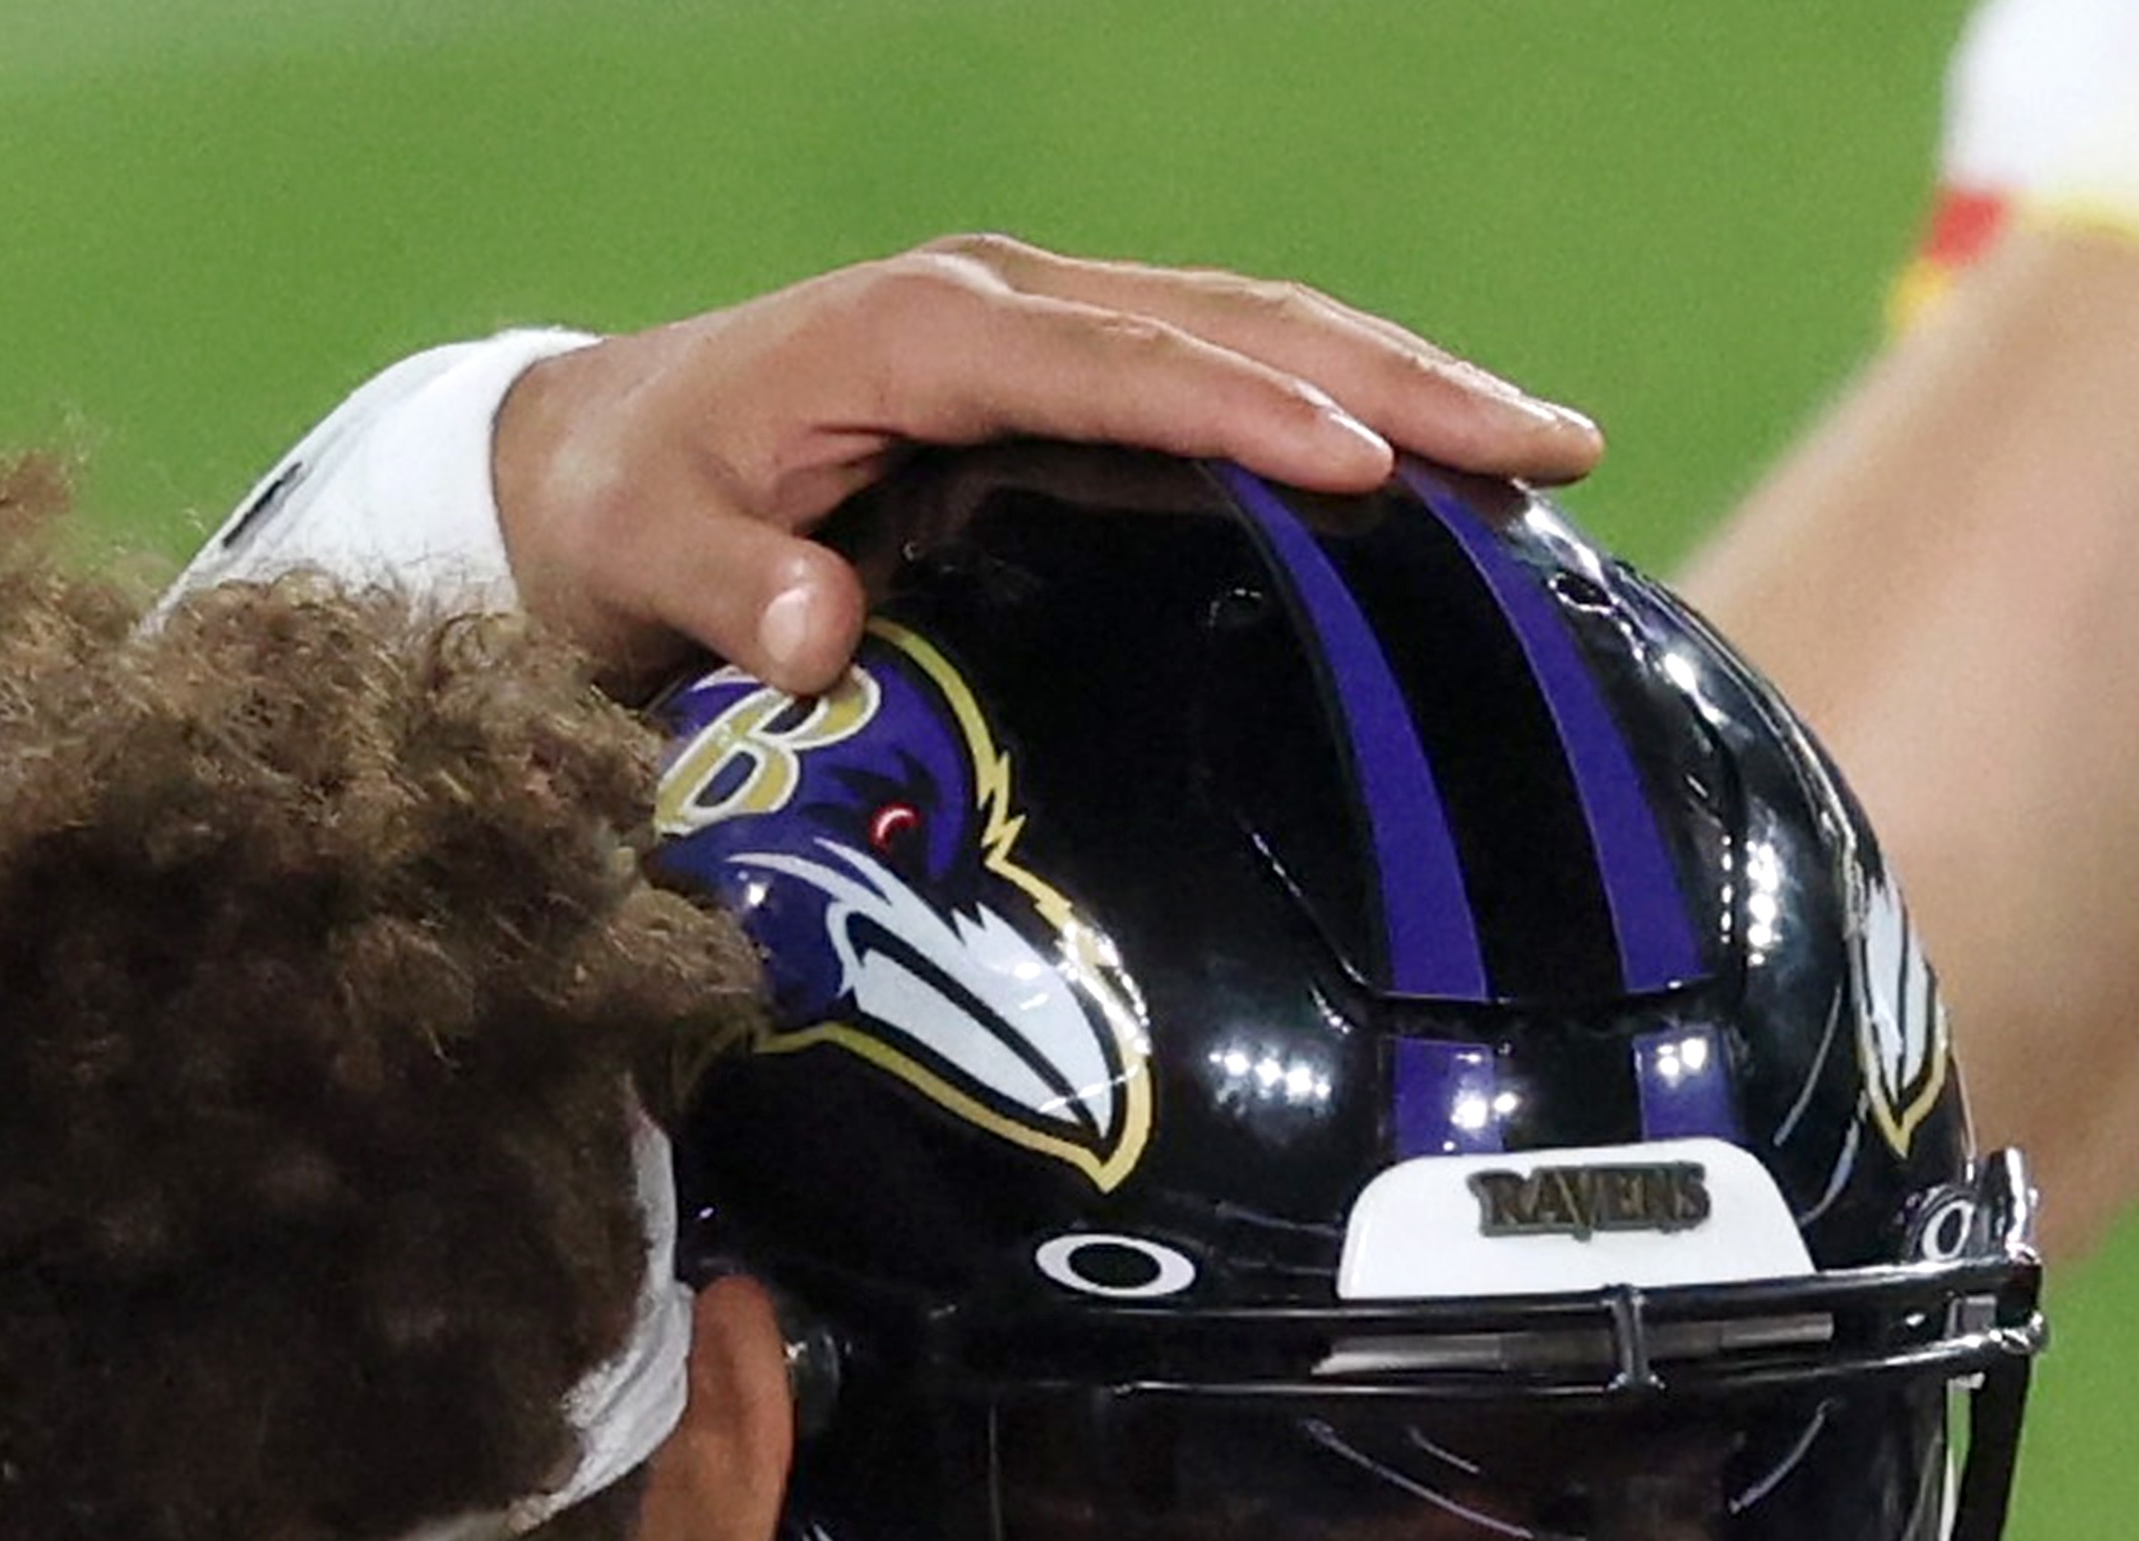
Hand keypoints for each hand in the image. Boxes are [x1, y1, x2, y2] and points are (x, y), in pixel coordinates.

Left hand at [492, 236, 1604, 690]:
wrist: (589, 458)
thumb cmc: (625, 511)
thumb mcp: (646, 561)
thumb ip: (727, 594)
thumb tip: (814, 638)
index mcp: (917, 336)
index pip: (1113, 363)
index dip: (1240, 413)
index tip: (1365, 466)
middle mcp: (1004, 305)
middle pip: (1231, 326)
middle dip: (1397, 380)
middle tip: (1547, 444)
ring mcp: (1047, 332)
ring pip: (1257, 337)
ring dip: (1405, 386)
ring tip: (1549, 450)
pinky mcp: (1067, 379)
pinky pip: (1229, 378)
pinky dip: (1345, 412)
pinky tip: (1448, 476)